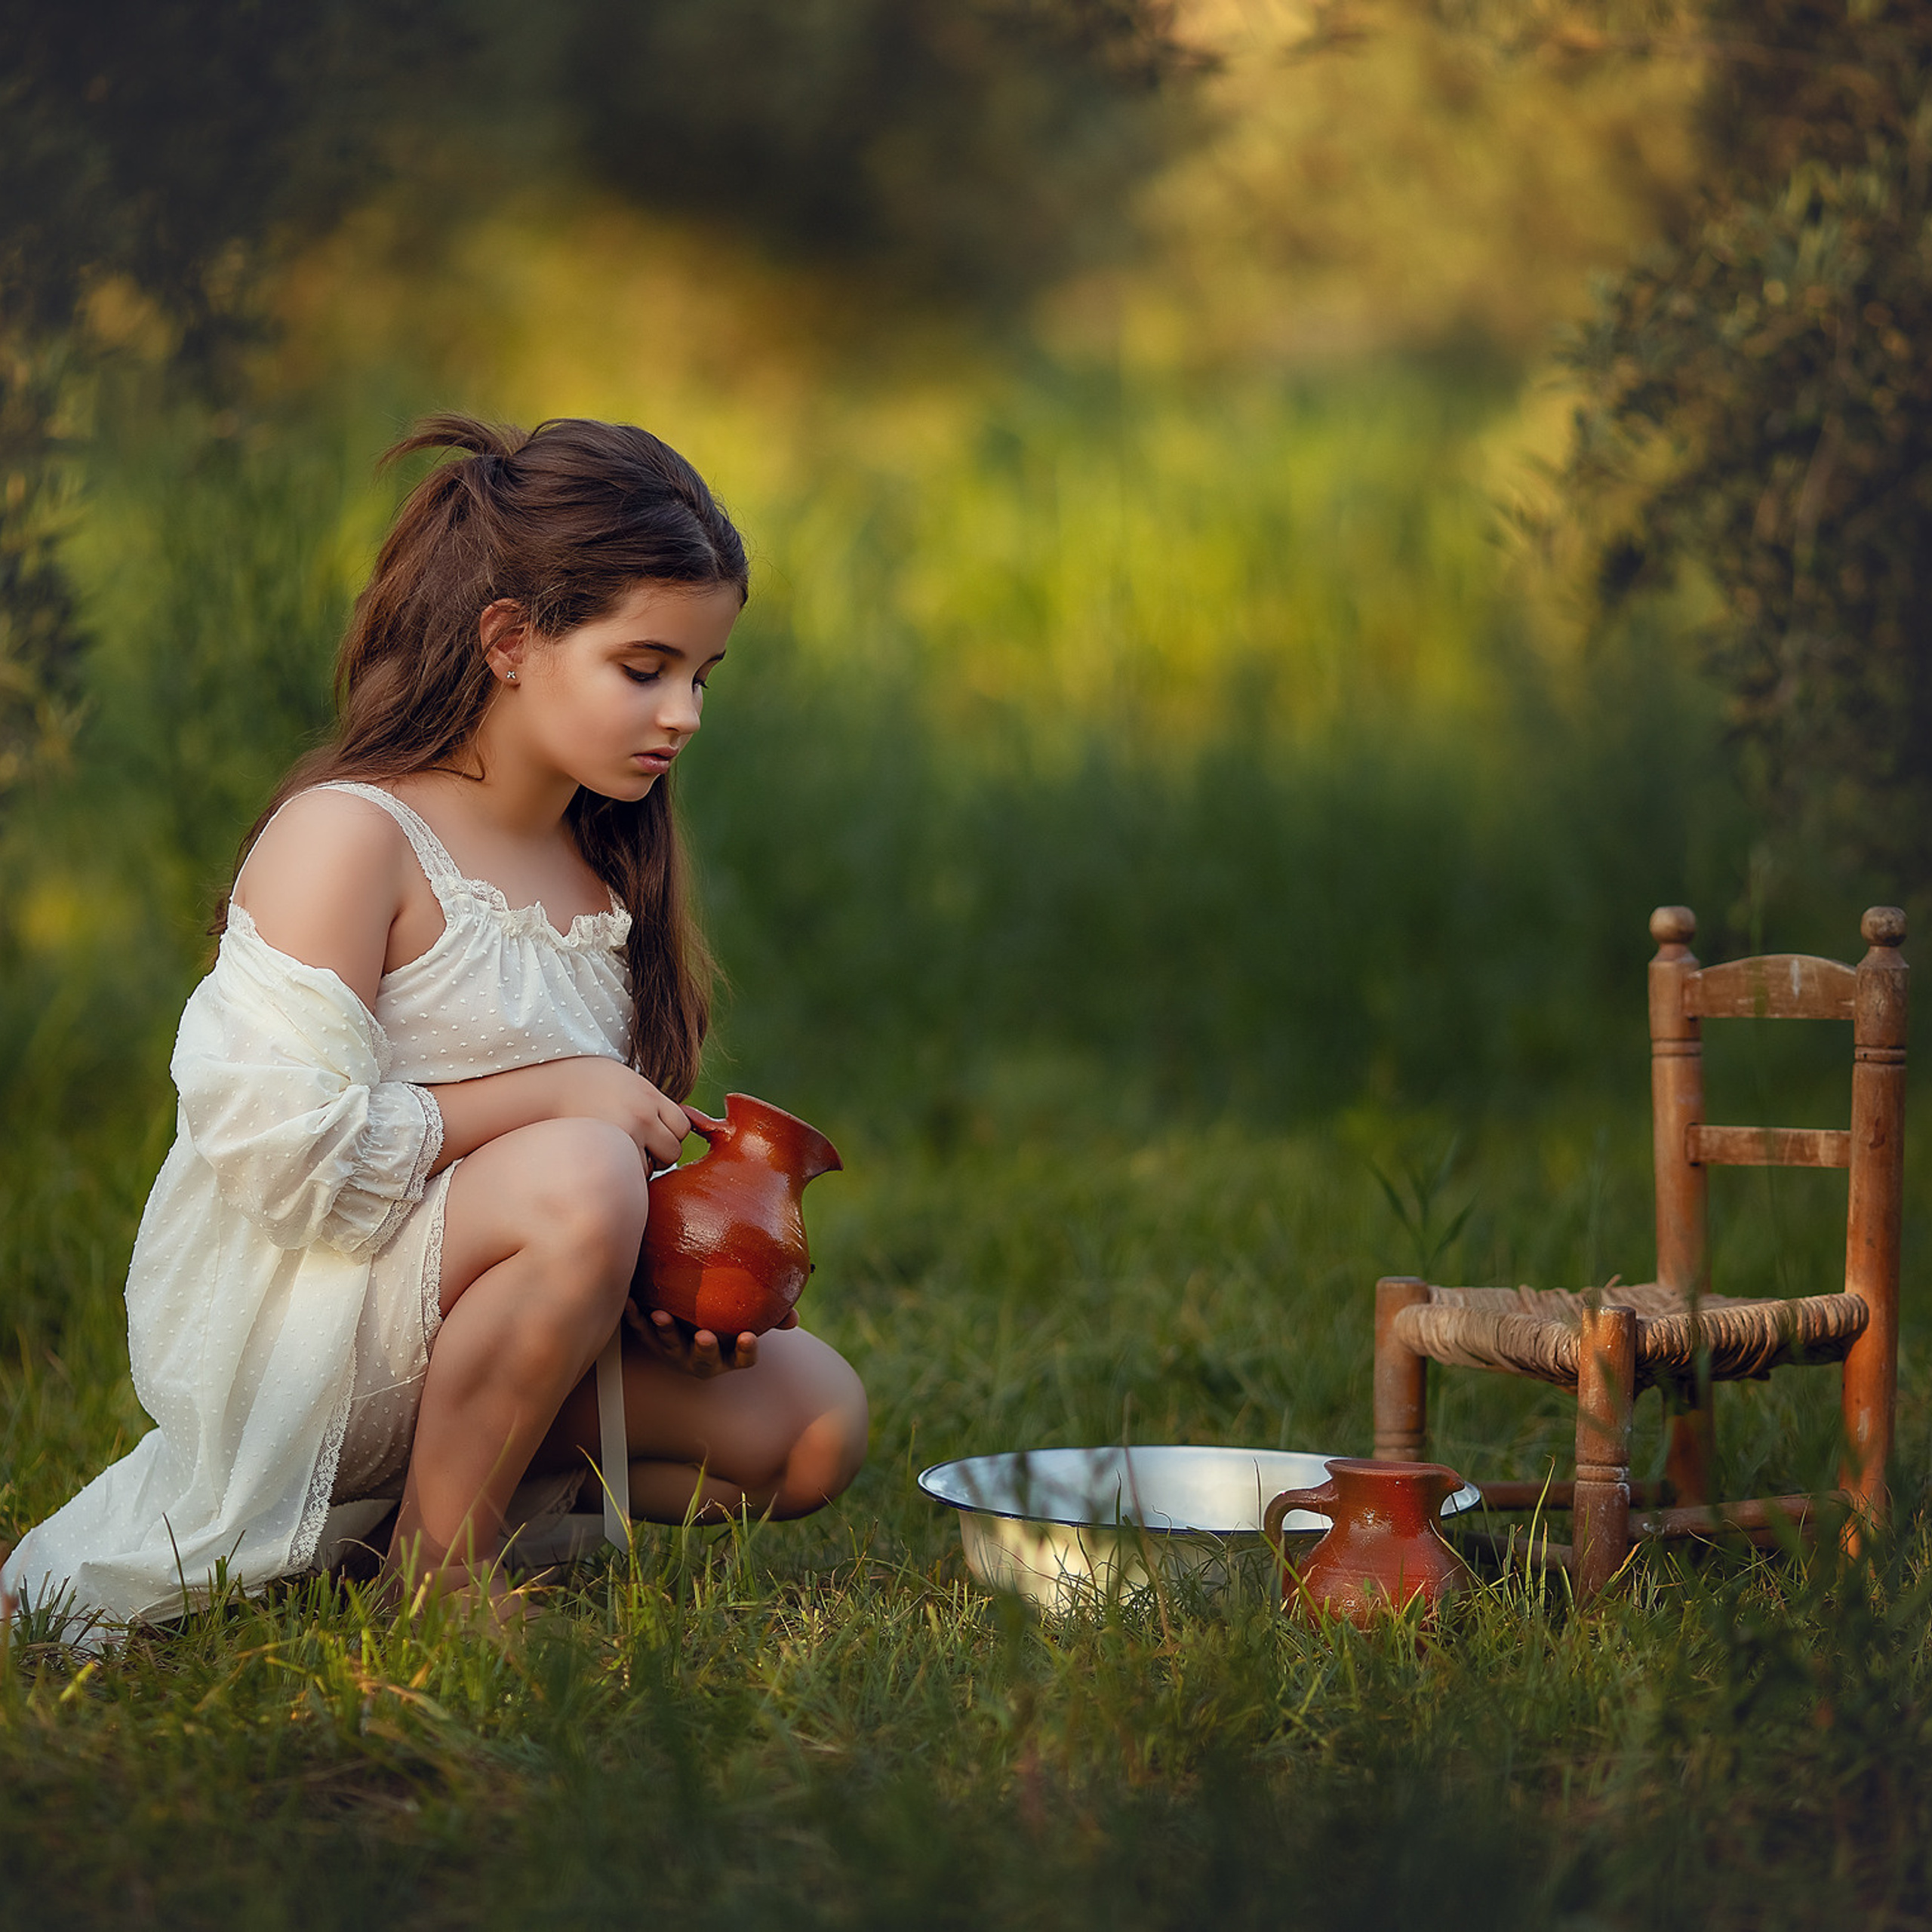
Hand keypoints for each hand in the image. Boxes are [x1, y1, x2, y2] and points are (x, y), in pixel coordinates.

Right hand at [533, 1058, 692, 1168]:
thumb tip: (677, 1137)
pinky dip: (623, 1174)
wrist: (547, 1090)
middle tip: (633, 1143)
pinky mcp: (605, 1154)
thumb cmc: (589, 1088)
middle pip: (672, 1151)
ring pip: (651, 1168)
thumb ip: (651, 1105)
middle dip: (659, 1152)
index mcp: (648, 1095)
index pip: (681, 1126)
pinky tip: (606, 1160)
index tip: (648, 1127)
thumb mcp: (627, 1083)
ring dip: (640, 1166)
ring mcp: (623, 1136)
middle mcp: (640, 1115)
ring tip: (615, 1151)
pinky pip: (629, 1177)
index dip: (667, 1130)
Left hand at [625, 1301, 795, 1377]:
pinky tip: (631, 1301)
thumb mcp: (750, 1317)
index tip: (750, 1336)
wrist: (692, 1318)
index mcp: (730, 1355)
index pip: (744, 1358)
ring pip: (670, 1348)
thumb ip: (773, 1314)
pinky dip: (635, 1318)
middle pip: (704, 1359)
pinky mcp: (653, 1341)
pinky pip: (642, 1332)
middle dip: (704, 1349)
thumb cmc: (729, 1315)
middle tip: (704, 1336)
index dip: (747, 1350)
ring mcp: (676, 1352)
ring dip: (666, 1333)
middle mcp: (702, 1359)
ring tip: (660, 1315)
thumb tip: (793, 1316)